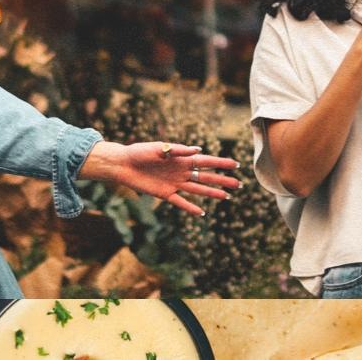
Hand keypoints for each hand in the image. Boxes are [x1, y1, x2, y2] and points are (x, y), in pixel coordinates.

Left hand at [81, 142, 241, 215]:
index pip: (205, 161)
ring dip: (212, 193)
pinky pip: (181, 202)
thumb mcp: (158, 148)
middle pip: (206, 177)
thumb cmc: (139, 152)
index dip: (220, 164)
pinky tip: (202, 212)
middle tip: (238, 184)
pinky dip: (191, 207)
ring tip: (227, 197)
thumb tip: (197, 150)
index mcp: (182, 158)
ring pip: (198, 189)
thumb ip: (177, 150)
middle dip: (222, 180)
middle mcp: (181, 171)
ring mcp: (174, 183)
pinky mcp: (165, 194)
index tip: (236, 165)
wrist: (123, 164)